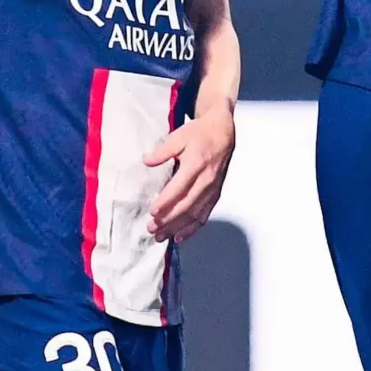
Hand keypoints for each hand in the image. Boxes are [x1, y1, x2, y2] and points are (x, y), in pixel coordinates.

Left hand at [145, 110, 234, 242]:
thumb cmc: (199, 134)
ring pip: (194, 214)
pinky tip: (179, 237)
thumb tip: (147, 161)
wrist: (223, 133)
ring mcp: (212, 189)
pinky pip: (204, 215)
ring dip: (177, 227)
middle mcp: (206, 180)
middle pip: (187, 205)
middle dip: (169, 220)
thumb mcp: (179, 136)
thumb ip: (163, 151)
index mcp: (196, 164)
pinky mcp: (215, 195)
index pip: (180, 187)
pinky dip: (192, 228)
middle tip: (152, 228)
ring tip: (161, 236)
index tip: (153, 212)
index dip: (166, 201)